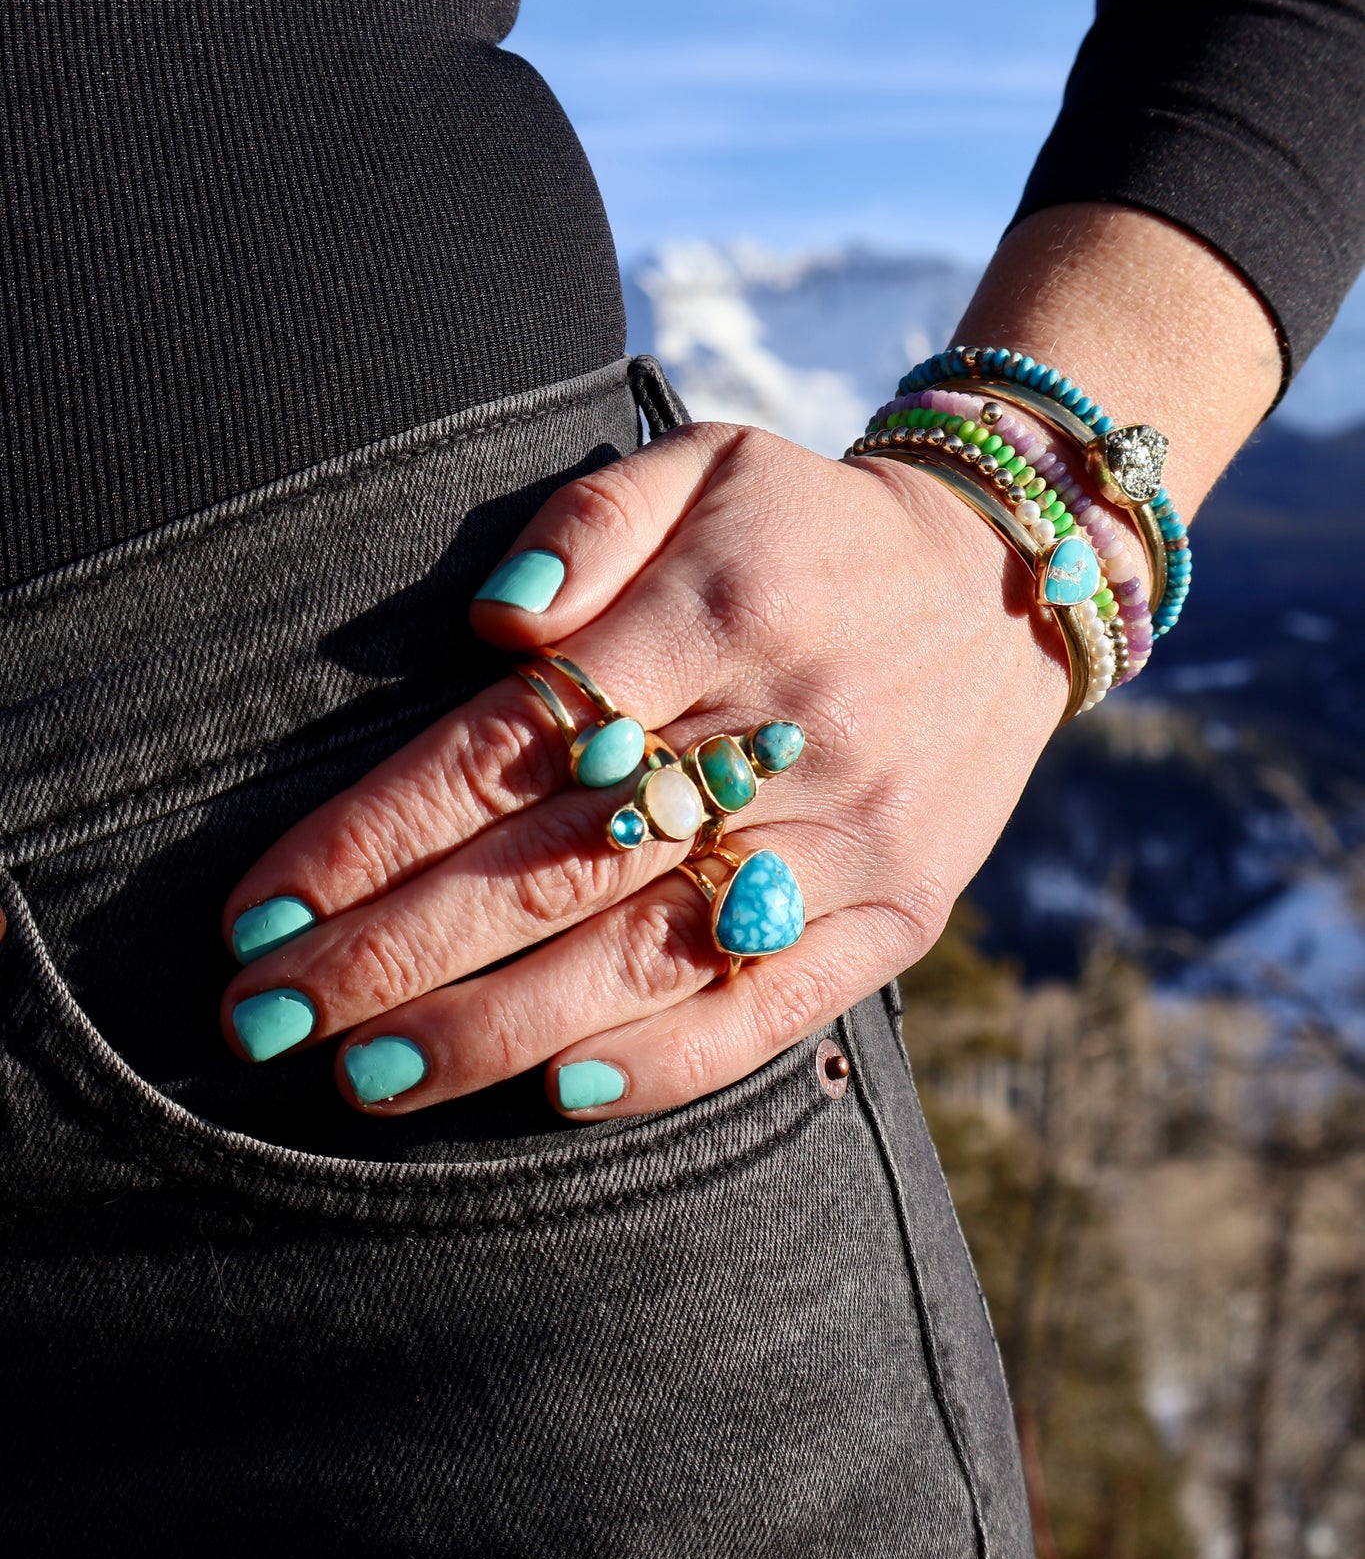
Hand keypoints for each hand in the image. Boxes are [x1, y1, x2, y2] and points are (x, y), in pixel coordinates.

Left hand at [219, 202, 1281, 1119]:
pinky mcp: (899, 911)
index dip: (374, 833)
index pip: (510, 744)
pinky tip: (551, 1097)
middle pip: (555, 865)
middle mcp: (783, 734)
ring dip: (492, 1029)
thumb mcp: (707, 461)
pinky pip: (773, 1007)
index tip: (261, 907)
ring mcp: (847, 837)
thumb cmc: (808, 528)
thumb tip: (495, 615)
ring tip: (360, 1078)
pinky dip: (661, 1062)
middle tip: (263, 1020)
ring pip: (647, 954)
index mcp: (716, 612)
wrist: (1007, 584)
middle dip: (393, 953)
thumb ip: (590, 517)